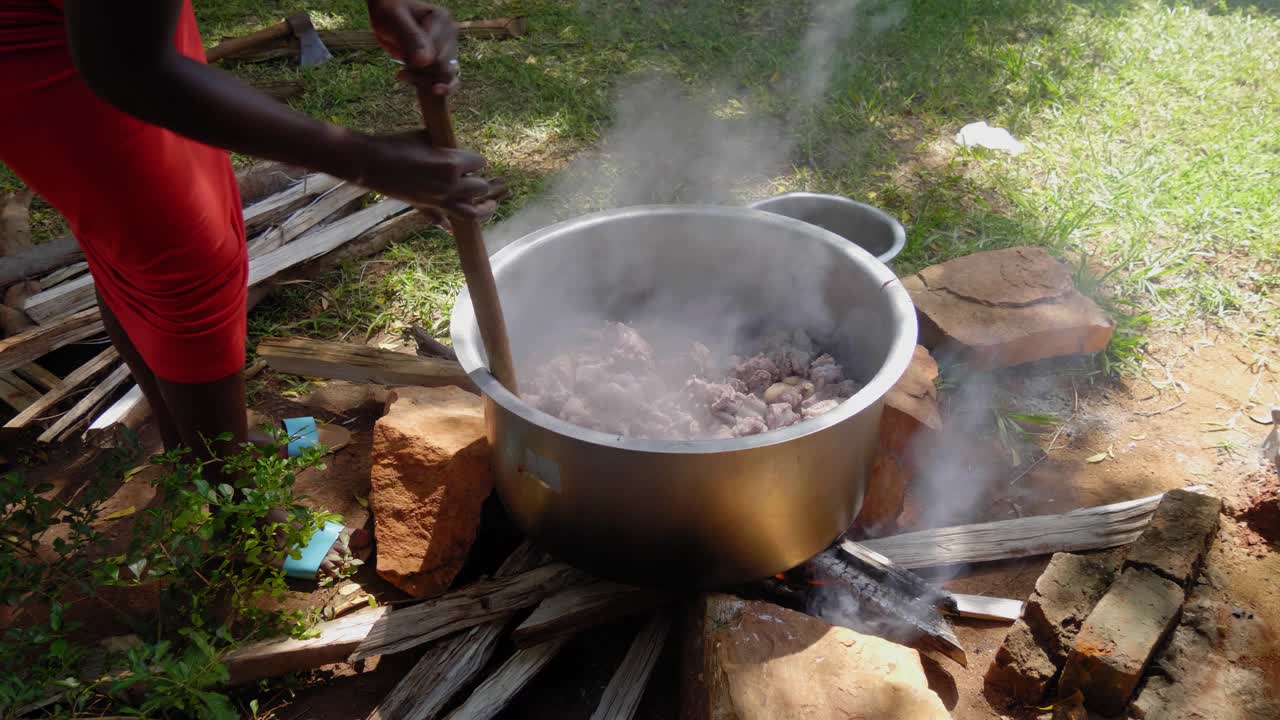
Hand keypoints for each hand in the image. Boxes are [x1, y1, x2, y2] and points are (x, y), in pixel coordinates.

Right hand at [356, 131, 497, 217]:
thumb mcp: (427, 138)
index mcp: (452, 164)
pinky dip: (449, 225)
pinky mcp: (427, 209)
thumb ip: (446, 148)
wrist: (370, 163)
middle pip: (481, 187)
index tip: (470, 159)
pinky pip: (443, 222)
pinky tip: (454, 227)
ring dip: (484, 209)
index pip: (480, 162)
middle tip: (472, 177)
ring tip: (491, 205)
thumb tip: (457, 154)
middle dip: (478, 181)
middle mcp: (450, 186)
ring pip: (473, 213)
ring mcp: (440, 202)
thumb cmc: (397, 144)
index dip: (475, 160)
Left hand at [367, 0, 457, 94]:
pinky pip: (447, 82)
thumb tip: (426, 62)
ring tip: (404, 75)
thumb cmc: (389, 12)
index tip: (405, 61)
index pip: (439, 54)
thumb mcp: (396, 20)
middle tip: (401, 72)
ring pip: (446, 77)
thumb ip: (412, 38)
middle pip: (444, 68)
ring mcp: (448, 49)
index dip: (422, 64)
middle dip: (421, 74)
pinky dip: (434, 87)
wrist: (387, 17)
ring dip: (424, 82)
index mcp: (443, 20)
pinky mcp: (443, 61)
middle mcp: (450, 35)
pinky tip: (424, 88)